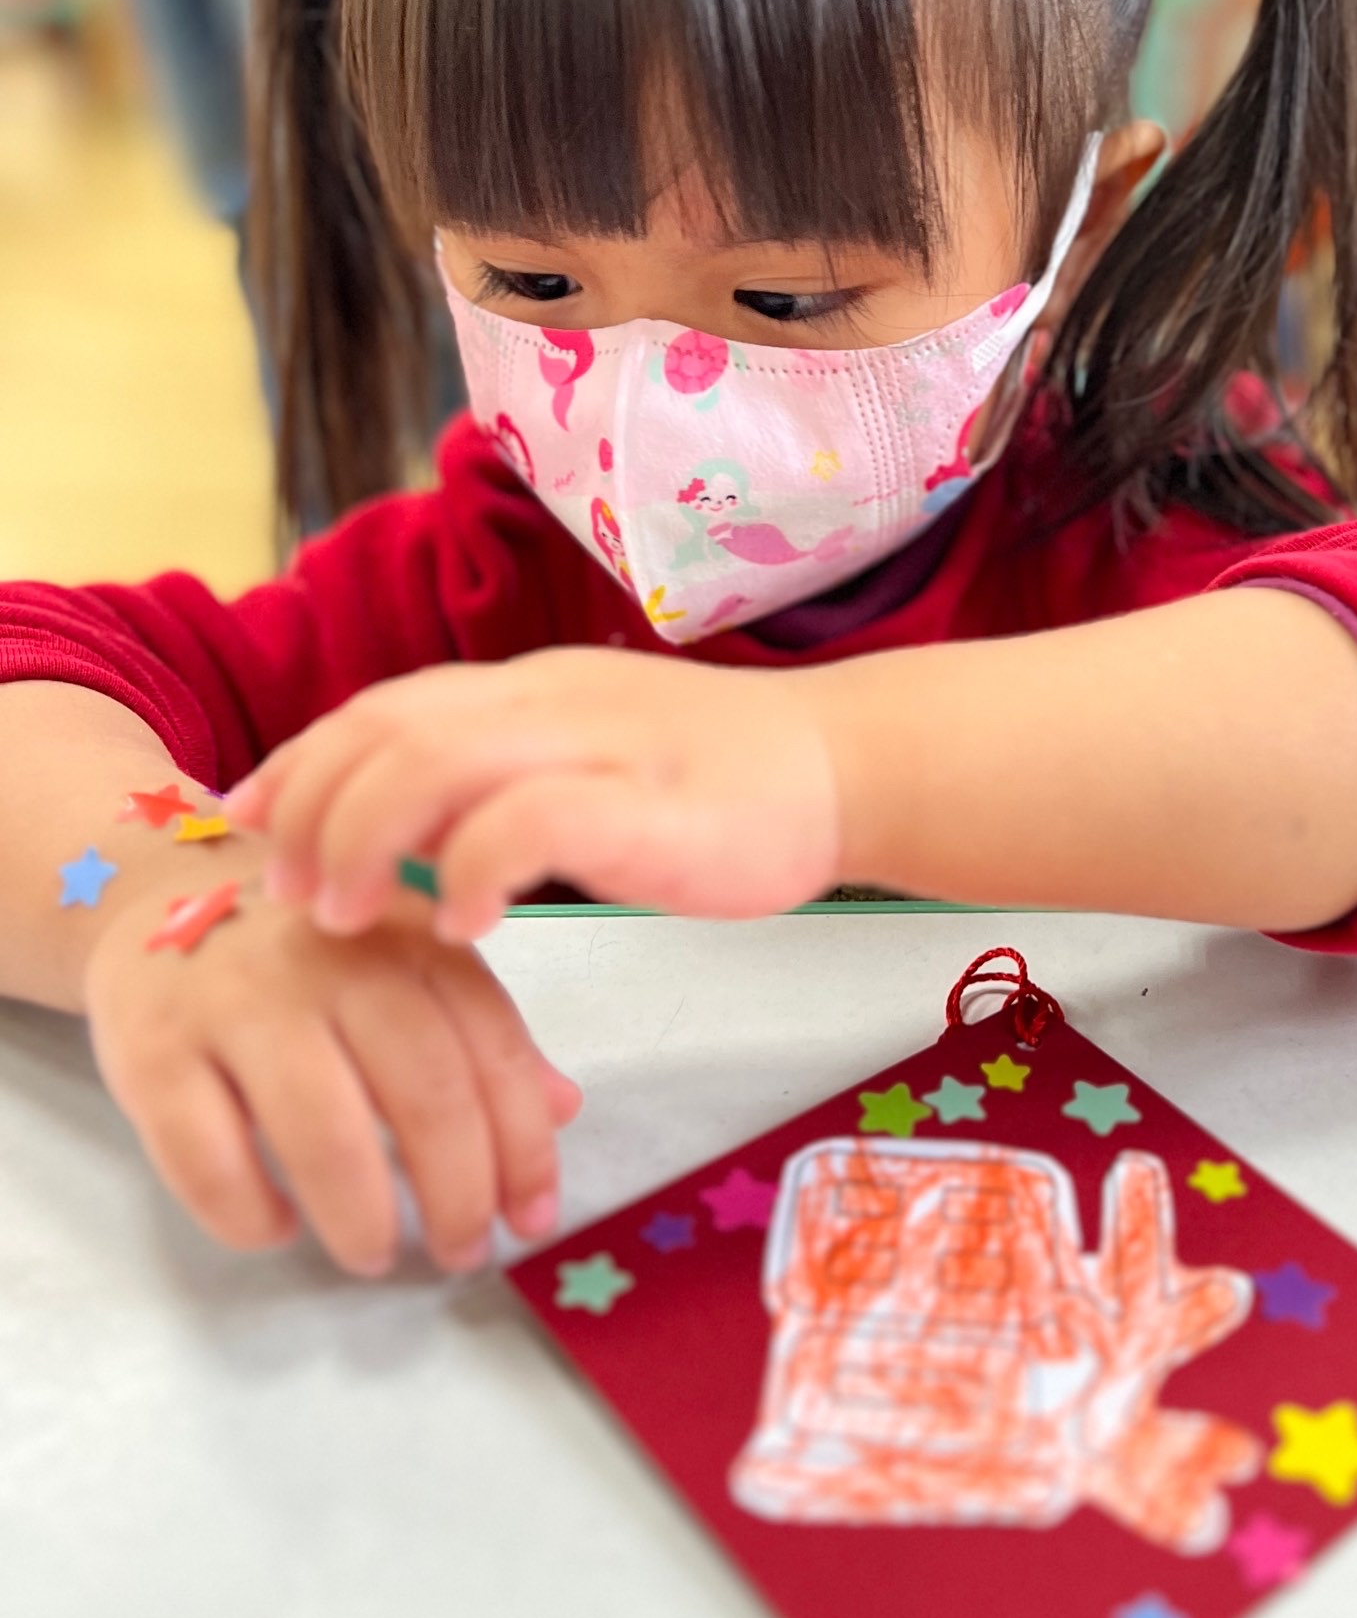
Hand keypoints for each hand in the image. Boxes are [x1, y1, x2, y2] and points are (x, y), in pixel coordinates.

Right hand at [86, 871, 580, 1275]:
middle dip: (457, 1192)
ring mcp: (237, 1002)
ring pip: (320, 1129)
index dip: (523, 1146)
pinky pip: (206, 1155)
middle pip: (421, 1091)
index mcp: (409, 938)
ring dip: (361, 1215)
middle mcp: (331, 961)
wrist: (158, 891)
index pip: (489, 1048)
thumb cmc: (310, 950)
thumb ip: (481, 1033)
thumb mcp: (407, 963)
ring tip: (376, 1254)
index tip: (532, 1218)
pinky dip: (249, 1211)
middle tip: (463, 1253)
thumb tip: (563, 1109)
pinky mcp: (152, 1049)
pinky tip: (277, 1228)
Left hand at [224, 650, 843, 941]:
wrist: (845, 765)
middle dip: (310, 810)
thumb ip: (507, 778)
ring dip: (363, 839)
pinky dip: (470, 870)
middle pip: (384, 729)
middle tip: (284, 894)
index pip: (382, 705)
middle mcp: (545, 700)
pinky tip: (461, 928)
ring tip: (345, 917)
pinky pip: (525, 823)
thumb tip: (410, 836)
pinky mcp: (641, 802)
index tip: (250, 823)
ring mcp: (593, 743)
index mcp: (529, 689)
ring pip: (432, 762)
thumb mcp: (592, 758)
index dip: (302, 761)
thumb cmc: (720, 784)